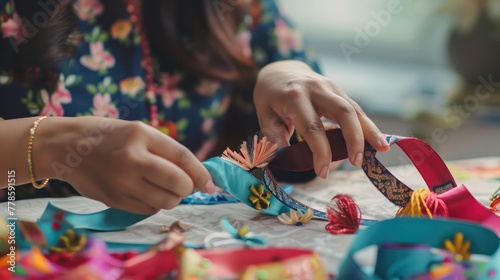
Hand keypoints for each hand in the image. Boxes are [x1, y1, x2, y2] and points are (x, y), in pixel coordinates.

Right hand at [37, 117, 214, 213]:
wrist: (66, 146)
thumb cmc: (108, 136)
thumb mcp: (138, 131)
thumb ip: (165, 151)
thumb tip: (197, 176)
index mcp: (141, 135)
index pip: (183, 157)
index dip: (201, 173)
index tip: (211, 184)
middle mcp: (132, 159)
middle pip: (178, 184)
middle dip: (188, 187)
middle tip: (184, 184)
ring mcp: (122, 182)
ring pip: (166, 201)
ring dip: (173, 197)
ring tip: (163, 186)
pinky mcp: (114, 200)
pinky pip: (148, 209)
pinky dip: (155, 203)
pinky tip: (146, 191)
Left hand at [253, 60, 389, 178]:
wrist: (281, 69)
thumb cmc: (271, 96)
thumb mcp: (263, 113)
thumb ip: (274, 134)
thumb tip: (287, 154)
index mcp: (295, 96)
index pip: (312, 126)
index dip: (320, 151)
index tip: (322, 173)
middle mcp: (317, 89)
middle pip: (342, 111)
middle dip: (353, 138)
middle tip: (356, 162)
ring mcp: (331, 88)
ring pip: (355, 108)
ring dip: (370, 130)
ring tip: (382, 150)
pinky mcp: (340, 92)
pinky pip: (356, 109)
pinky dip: (368, 125)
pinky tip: (379, 141)